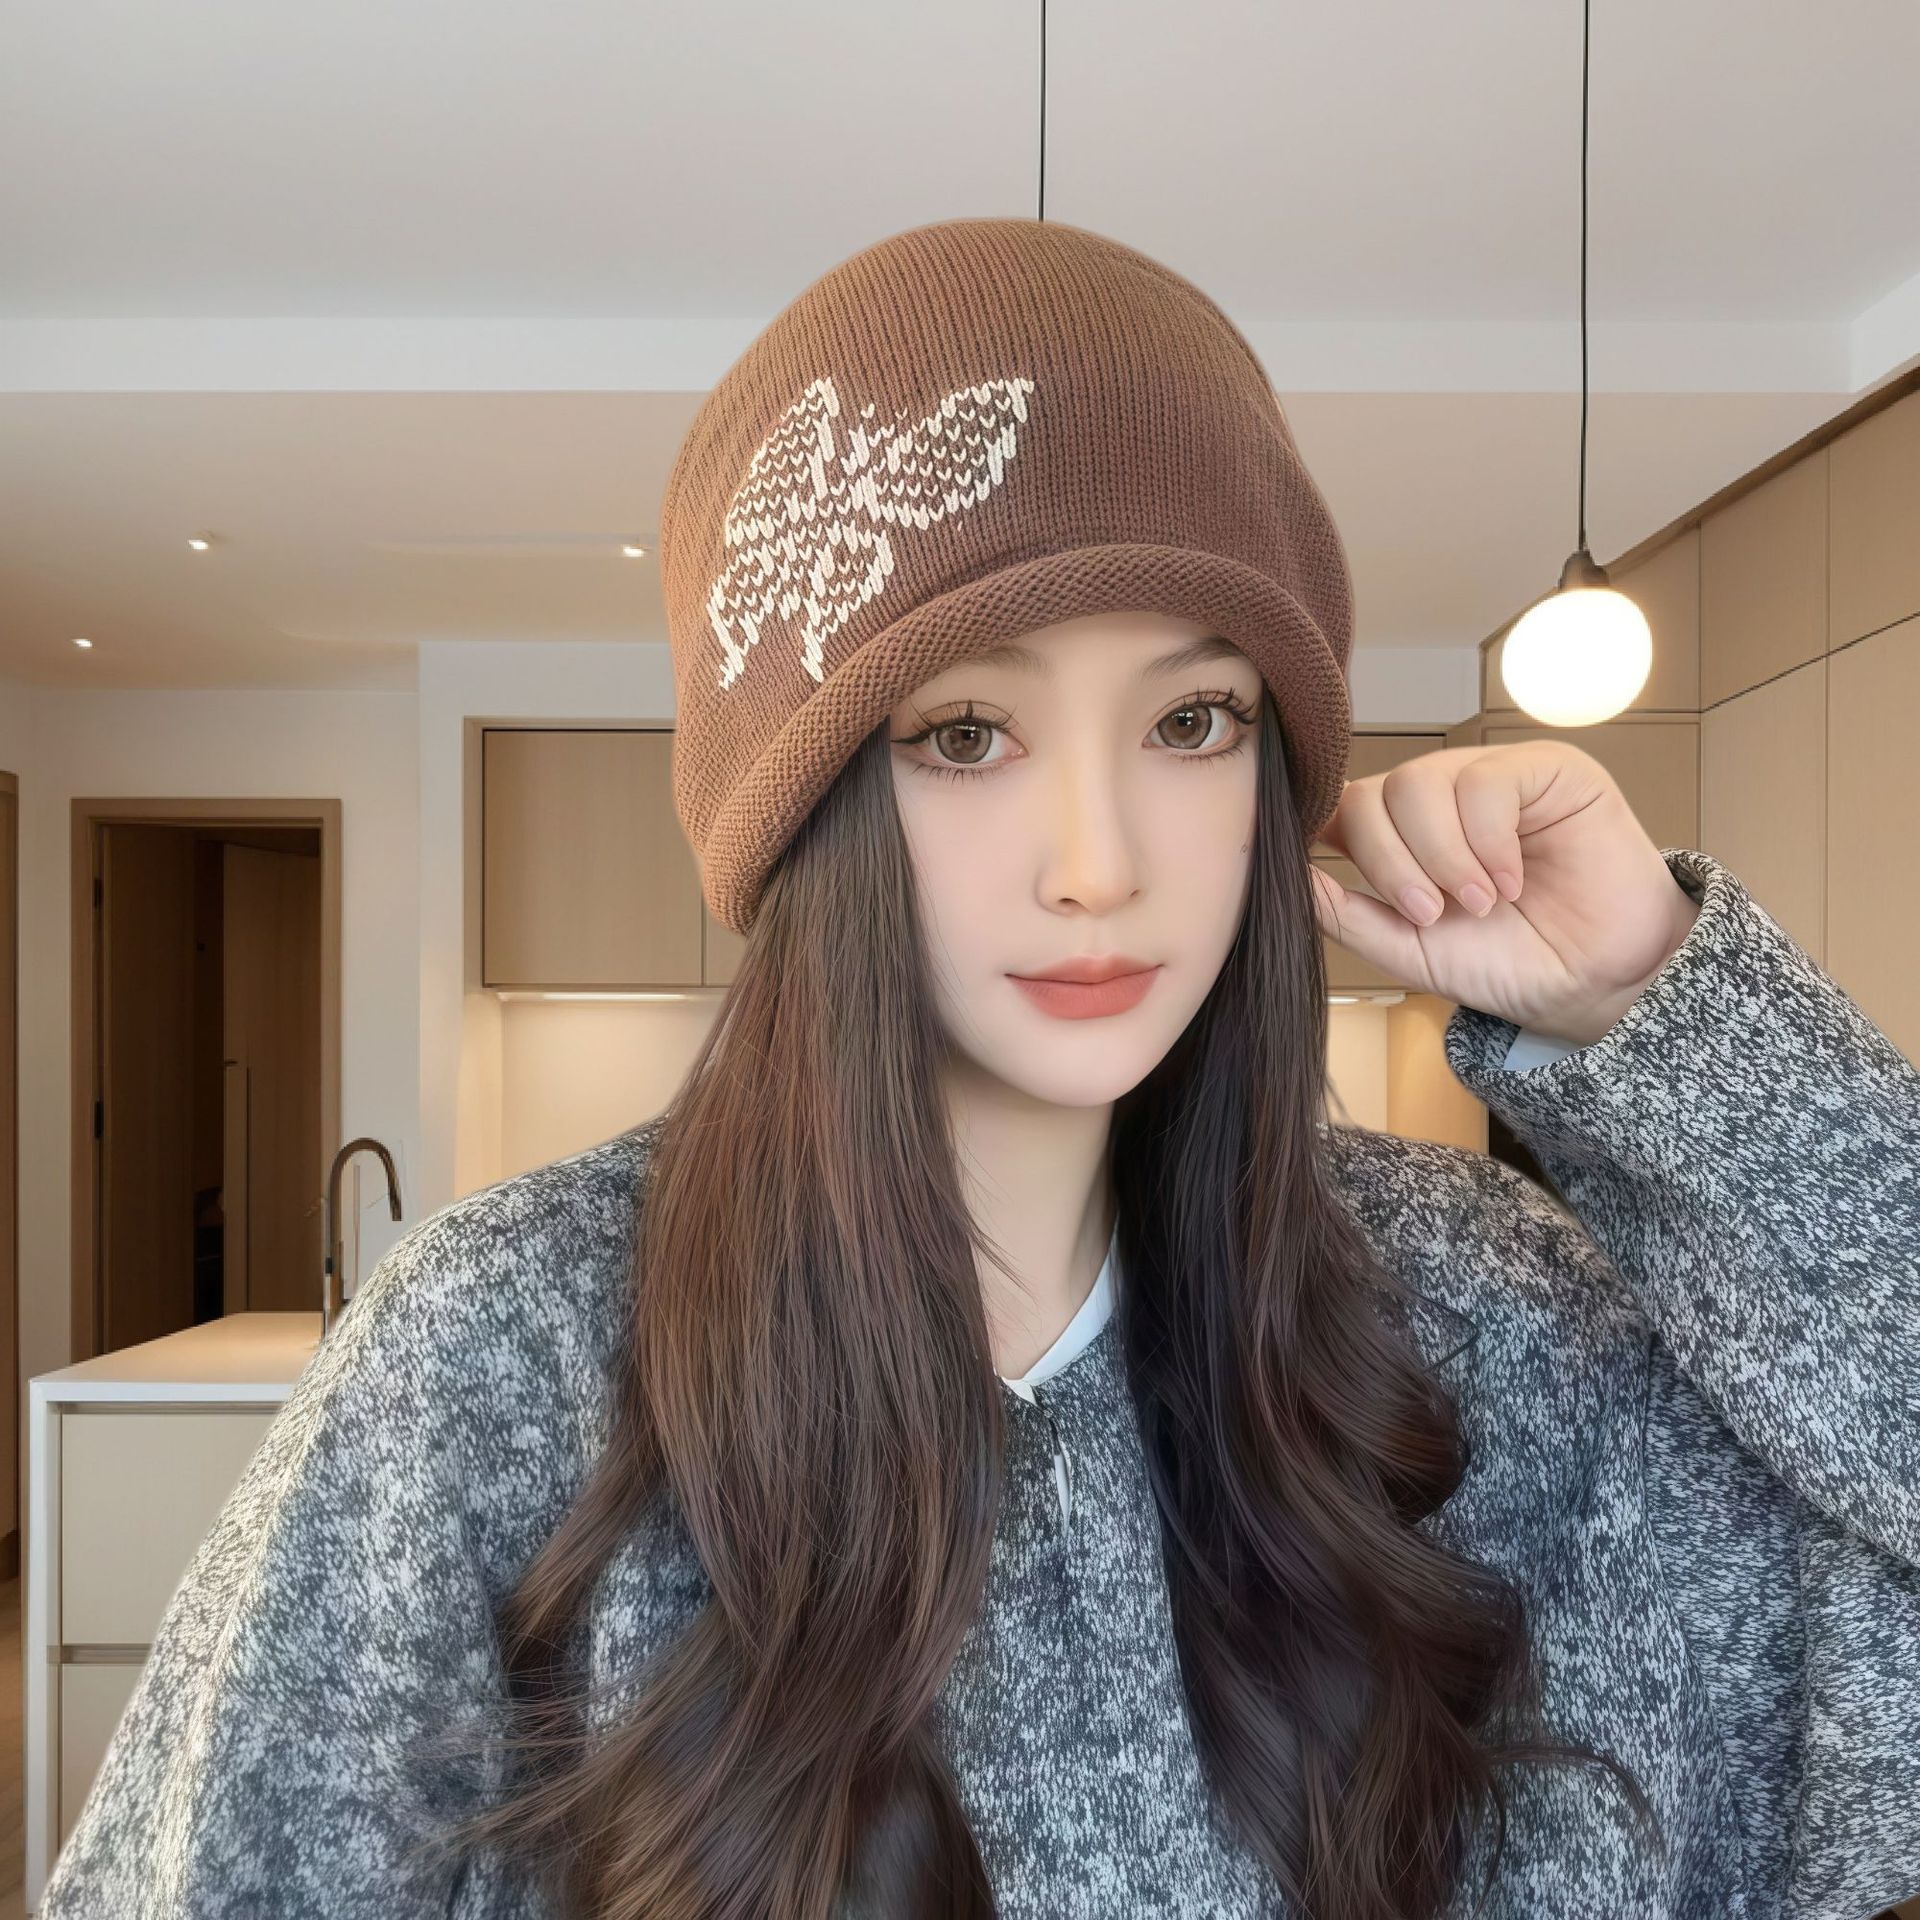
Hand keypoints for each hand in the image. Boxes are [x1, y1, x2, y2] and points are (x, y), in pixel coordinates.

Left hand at [1308, 742, 1702, 1048]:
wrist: (1593, 984)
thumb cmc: (1503, 963)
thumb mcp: (1407, 949)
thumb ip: (1343, 913)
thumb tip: (1286, 873)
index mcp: (1398, 833)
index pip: (1337, 809)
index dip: (1329, 839)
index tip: (1341, 886)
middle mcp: (1438, 796)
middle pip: (1370, 795)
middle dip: (1391, 863)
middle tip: (1432, 914)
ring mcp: (1489, 776)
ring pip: (1419, 784)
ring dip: (1442, 857)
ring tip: (1481, 903)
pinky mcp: (1545, 769)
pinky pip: (1485, 783)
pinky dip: (1487, 843)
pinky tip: (1510, 882)